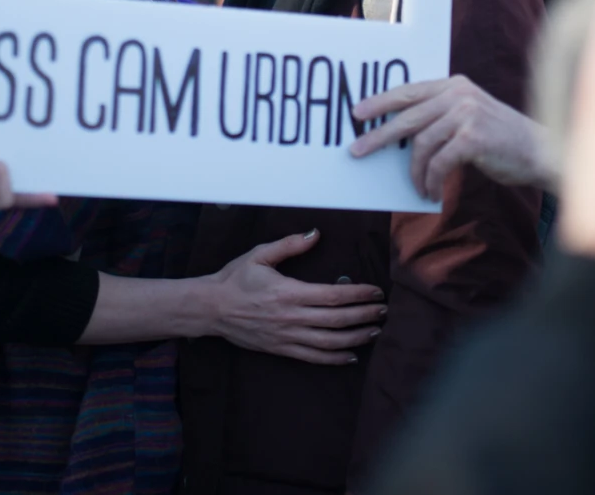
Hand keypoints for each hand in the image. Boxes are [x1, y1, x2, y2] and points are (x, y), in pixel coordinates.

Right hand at [203, 230, 387, 364]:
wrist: (210, 308)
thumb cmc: (235, 279)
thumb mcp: (259, 255)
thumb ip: (289, 245)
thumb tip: (315, 234)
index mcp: (289, 292)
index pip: (332, 295)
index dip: (358, 294)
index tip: (375, 291)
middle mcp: (291, 317)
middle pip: (337, 320)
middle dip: (364, 316)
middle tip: (383, 311)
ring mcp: (287, 336)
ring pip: (329, 342)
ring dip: (355, 338)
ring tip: (374, 332)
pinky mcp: (281, 349)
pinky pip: (312, 358)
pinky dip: (334, 359)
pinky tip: (350, 356)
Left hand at [349, 77, 555, 199]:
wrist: (539, 153)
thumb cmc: (500, 140)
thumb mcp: (469, 118)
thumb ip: (440, 117)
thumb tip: (400, 134)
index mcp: (455, 85)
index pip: (410, 91)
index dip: (381, 102)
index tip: (358, 114)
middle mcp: (459, 94)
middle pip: (408, 116)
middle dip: (380, 136)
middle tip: (357, 151)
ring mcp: (466, 114)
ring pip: (422, 144)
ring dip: (415, 172)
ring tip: (418, 188)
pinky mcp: (473, 137)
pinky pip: (438, 162)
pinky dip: (431, 181)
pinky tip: (430, 193)